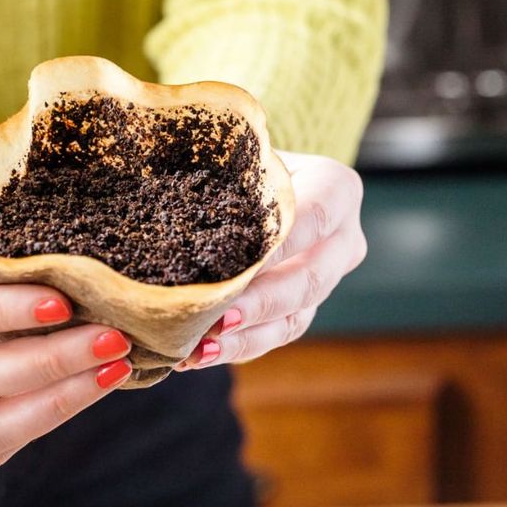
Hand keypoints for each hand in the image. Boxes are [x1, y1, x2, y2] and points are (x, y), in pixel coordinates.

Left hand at [177, 151, 366, 369]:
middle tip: (217, 318)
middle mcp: (341, 240)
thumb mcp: (239, 152)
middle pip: (310, 279)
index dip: (282, 245)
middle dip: (260, 303)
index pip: (314, 217)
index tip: (244, 265)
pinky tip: (195, 354)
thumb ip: (224, 164)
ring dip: (245, 337)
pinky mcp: (301, 310)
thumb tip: (164, 176)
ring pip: (294, 318)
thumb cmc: (241, 159)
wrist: (256, 181)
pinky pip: (274, 336)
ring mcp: (325, 280)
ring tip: (199, 349)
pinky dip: (237, 347)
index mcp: (336, 189)